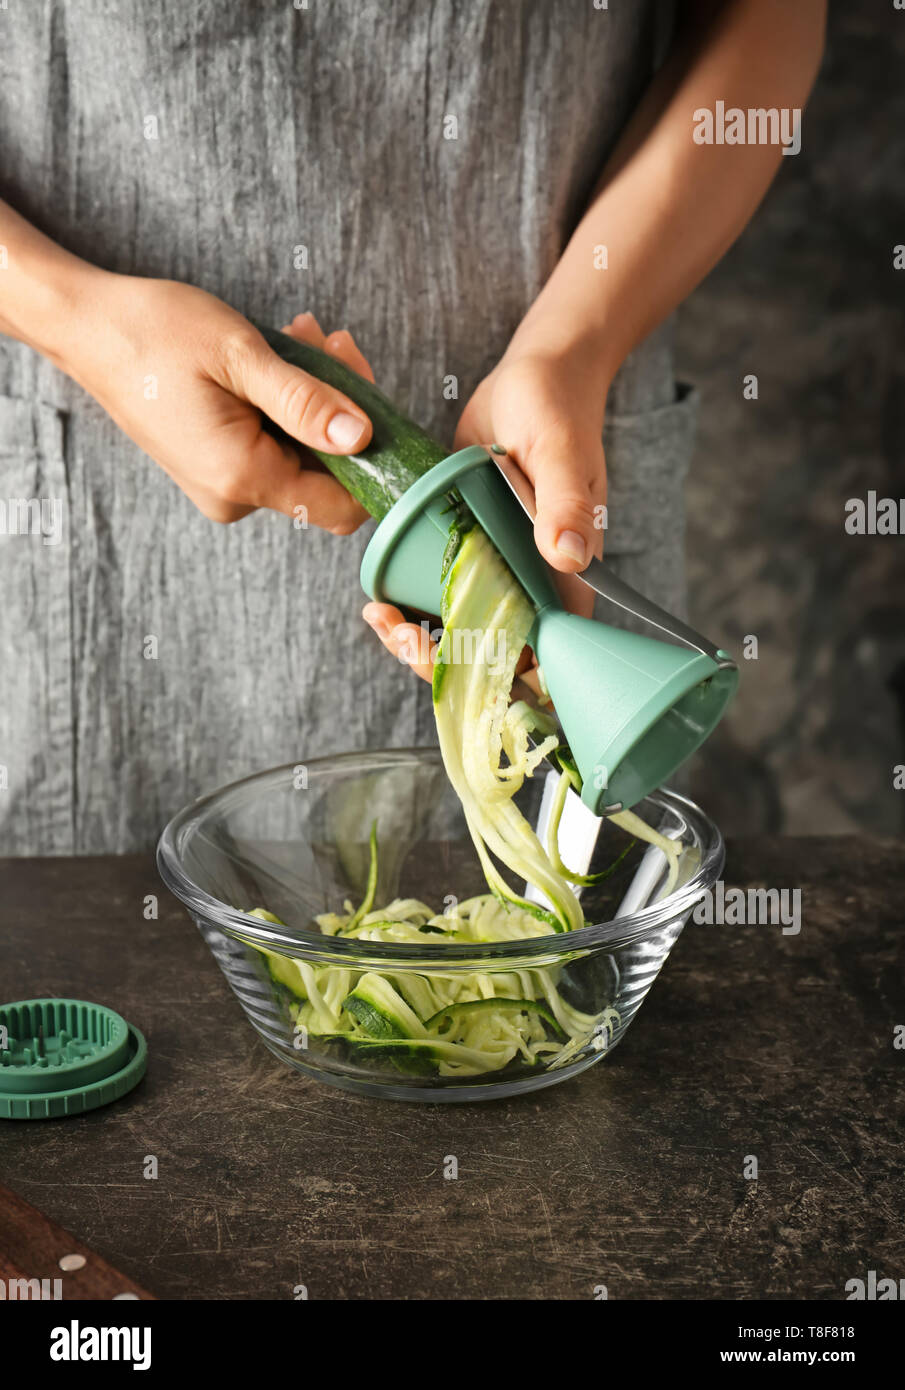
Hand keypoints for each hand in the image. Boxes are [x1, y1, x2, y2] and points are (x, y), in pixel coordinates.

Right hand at [65, 277, 374, 530]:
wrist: (87, 327)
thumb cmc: (155, 333)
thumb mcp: (240, 357)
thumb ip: (305, 402)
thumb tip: (362, 437)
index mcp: (243, 477)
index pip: (342, 506)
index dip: (372, 457)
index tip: (369, 393)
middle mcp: (234, 496)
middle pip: (326, 474)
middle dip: (342, 409)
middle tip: (333, 343)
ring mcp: (223, 485)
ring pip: (302, 453)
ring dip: (316, 396)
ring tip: (304, 336)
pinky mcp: (216, 466)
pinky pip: (273, 445)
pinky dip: (287, 403)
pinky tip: (281, 356)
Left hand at [364, 339, 608, 681]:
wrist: (535, 374)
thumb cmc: (558, 408)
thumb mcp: (559, 452)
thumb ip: (564, 504)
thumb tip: (569, 556)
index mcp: (567, 579)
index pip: (543, 660)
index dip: (498, 677)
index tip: (449, 651)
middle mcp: (536, 586)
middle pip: (493, 660)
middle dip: (441, 662)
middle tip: (398, 631)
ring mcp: (500, 572)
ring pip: (462, 635)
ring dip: (419, 641)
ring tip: (380, 616)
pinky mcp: (469, 550)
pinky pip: (442, 596)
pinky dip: (411, 608)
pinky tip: (378, 599)